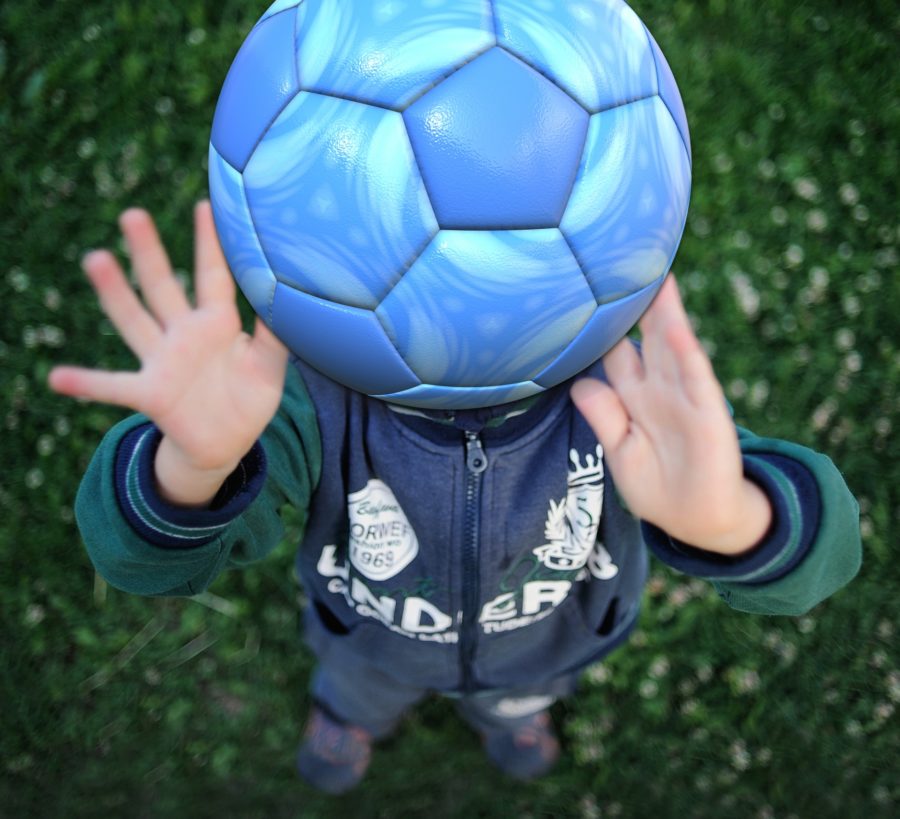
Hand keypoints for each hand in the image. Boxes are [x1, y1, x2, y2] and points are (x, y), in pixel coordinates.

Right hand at [48, 202, 288, 491]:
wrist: (228, 443)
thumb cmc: (248, 398)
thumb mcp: (271, 368)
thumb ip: (278, 337)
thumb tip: (291, 300)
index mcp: (217, 323)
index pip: (213, 276)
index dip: (211, 243)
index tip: (206, 205)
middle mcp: (184, 334)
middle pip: (163, 286)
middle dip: (149, 253)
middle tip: (133, 215)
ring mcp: (163, 361)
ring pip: (135, 320)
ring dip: (115, 293)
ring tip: (96, 259)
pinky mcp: (151, 394)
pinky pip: (113, 387)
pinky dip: (85, 383)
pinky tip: (57, 378)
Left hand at [571, 274, 770, 554]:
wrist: (701, 522)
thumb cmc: (658, 485)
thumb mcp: (620, 451)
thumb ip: (603, 416)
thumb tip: (576, 382)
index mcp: (634, 398)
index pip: (613, 352)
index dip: (600, 324)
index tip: (581, 290)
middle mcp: (659, 389)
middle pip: (643, 337)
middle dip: (634, 302)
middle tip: (621, 259)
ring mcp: (685, 398)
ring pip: (671, 346)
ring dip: (664, 312)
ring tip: (655, 274)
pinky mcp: (709, 415)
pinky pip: (696, 378)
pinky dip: (686, 352)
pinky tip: (675, 326)